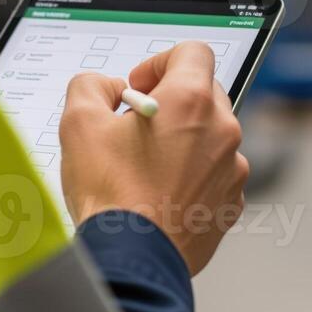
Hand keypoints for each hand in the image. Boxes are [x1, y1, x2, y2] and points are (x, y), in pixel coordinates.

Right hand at [58, 42, 249, 275]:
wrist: (132, 260)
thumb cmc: (110, 195)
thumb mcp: (79, 124)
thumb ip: (90, 87)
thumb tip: (105, 89)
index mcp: (191, 101)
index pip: (192, 52)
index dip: (160, 62)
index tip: (138, 87)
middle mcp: (222, 131)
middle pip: (204, 93)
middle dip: (170, 103)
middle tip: (135, 126)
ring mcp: (232, 170)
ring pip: (210, 137)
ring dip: (182, 141)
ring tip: (144, 167)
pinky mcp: (230, 204)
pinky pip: (214, 175)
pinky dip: (191, 177)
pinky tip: (158, 195)